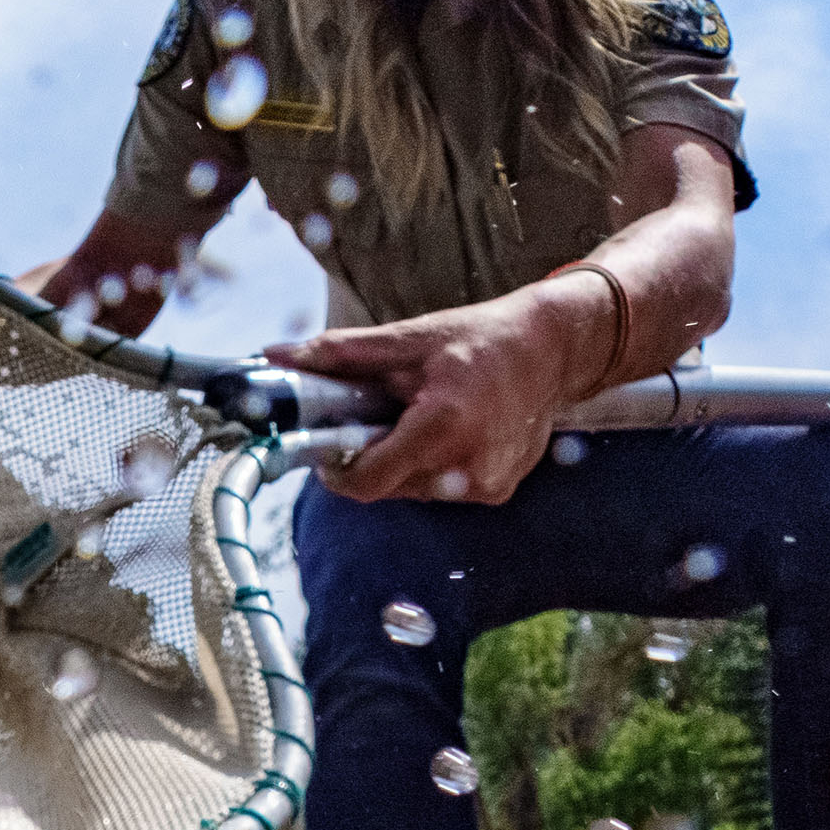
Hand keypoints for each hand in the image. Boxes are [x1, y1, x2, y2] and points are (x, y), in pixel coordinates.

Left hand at [264, 280, 599, 505]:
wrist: (553, 348)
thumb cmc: (479, 339)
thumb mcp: (407, 340)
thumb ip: (340, 354)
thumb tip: (276, 355)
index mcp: (442, 426)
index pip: (368, 481)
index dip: (339, 472)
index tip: (330, 451)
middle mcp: (468, 464)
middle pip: (388, 487)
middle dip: (373, 458)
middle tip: (380, 420)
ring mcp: (487, 483)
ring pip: (414, 491)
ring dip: (403, 463)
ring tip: (421, 419)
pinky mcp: (498, 491)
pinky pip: (443, 490)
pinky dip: (434, 466)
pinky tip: (451, 431)